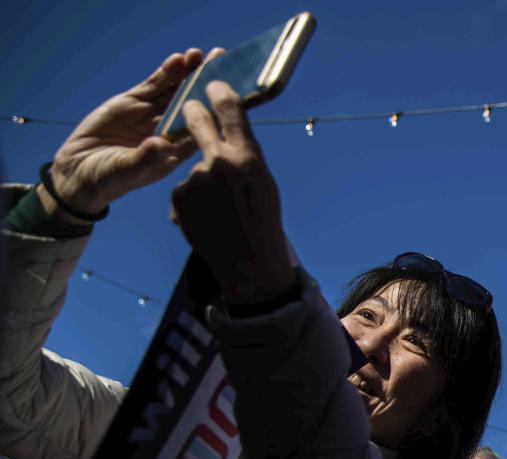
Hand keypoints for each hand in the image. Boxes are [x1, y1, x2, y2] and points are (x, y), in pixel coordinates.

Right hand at [42, 48, 218, 220]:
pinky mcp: (134, 102)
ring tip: (201, 54)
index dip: (217, 111)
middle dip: (208, 84)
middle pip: (194, 103)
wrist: (81, 171)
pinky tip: (178, 60)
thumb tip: (160, 145)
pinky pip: (154, 85)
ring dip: (188, 72)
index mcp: (176, 150)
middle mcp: (169, 129)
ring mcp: (152, 114)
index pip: (203, 128)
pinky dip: (166, 73)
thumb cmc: (109, 179)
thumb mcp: (126, 171)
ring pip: (176, 90)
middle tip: (222, 62)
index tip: (232, 95)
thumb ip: (144, 158)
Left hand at [170, 81, 294, 302]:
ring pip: (193, 167)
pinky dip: (192, 202)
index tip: (212, 82)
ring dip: (202, 182)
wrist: (248, 264)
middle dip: (191, 111)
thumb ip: (244, 155)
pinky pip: (183, 190)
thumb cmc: (263, 222)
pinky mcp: (178, 197)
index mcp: (247, 156)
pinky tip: (208, 220)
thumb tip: (229, 134)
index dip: (220, 91)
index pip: (230, 109)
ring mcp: (195, 179)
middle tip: (190, 107)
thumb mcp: (263, 182)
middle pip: (197, 120)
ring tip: (221, 210)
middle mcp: (219, 162)